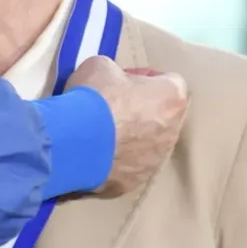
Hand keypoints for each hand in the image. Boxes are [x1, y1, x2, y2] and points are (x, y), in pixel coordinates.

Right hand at [66, 55, 187, 197]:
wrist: (73, 143)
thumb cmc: (93, 98)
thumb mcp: (100, 66)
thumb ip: (116, 73)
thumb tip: (113, 81)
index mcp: (171, 98)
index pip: (170, 81)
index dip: (147, 78)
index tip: (125, 80)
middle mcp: (173, 130)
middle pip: (163, 116)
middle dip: (143, 110)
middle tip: (114, 106)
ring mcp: (156, 159)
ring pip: (149, 144)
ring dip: (132, 137)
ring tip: (102, 134)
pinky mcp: (137, 181)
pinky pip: (131, 166)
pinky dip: (118, 159)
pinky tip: (96, 153)